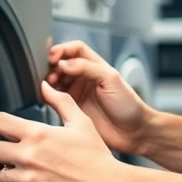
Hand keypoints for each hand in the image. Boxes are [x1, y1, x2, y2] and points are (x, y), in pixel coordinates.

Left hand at [0, 81, 126, 181]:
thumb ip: (61, 102)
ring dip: (11, 175)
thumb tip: (46, 87)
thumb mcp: (82, 123)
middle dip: (3, 151)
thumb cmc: (98, 158)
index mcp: (38, 134)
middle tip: (15, 154)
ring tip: (29, 174)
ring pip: (1, 177)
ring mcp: (29, 181)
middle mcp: (29, 156)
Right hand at [46, 40, 154, 155]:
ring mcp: (77, 93)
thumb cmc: (129, 105)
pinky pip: (54, 98)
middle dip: (52, 66)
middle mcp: (84, 78)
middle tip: (51, 74)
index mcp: (95, 66)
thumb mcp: (111, 79)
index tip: (54, 57)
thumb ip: (87, 68)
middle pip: (61, 64)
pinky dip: (47, 95)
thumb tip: (64, 63)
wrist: (133, 132)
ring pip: (55, 80)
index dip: (62, 50)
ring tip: (49, 85)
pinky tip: (47, 96)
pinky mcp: (72, 109)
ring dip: (49, 80)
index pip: (74, 50)